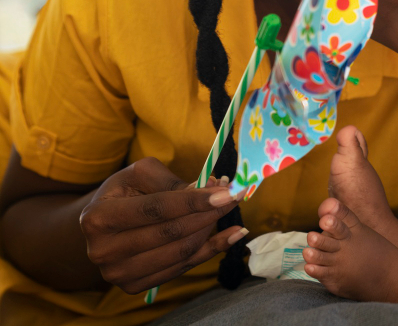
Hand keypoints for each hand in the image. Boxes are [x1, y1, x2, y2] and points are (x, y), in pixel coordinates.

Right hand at [79, 157, 246, 293]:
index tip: (225, 193)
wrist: (101, 226)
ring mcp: (118, 274)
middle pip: (170, 233)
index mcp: (98, 218)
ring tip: (230, 209)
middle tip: (235, 196)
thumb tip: (211, 189)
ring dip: (211, 229)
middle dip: (209, 213)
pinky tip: (233, 234)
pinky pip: (182, 268)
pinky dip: (212, 250)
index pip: (156, 209)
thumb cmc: (123, 193)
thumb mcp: (138, 175)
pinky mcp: (134, 286)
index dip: (193, 201)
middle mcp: (104, 251)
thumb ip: (170, 181)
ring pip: (180, 252)